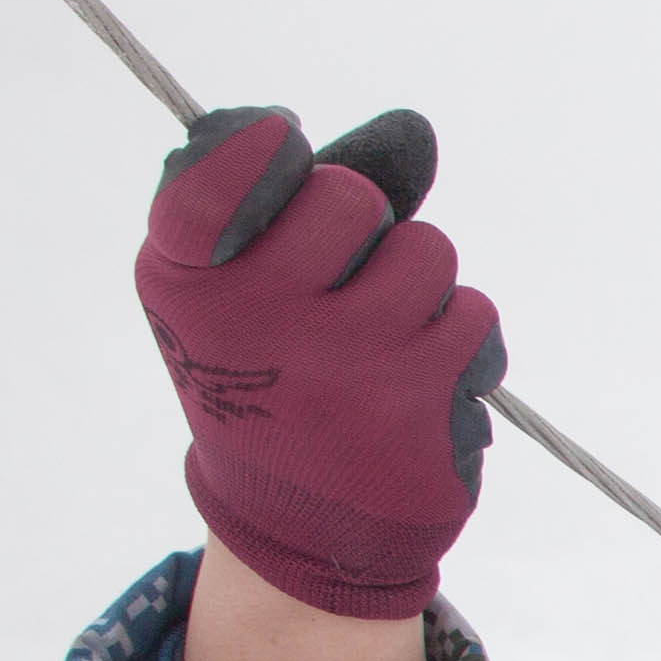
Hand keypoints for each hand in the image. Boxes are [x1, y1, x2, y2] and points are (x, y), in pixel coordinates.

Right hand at [138, 108, 504, 616]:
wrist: (300, 529)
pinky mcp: (421, 405)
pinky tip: (415, 388)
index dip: (261, 150)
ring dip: (418, 291)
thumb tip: (413, 131)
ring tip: (374, 347)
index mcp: (186, 281)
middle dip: (364, 229)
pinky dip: (459, 345)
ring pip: (428, 254)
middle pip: (353, 198)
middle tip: (336, 287)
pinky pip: (474, 319)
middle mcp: (257, 321)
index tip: (281, 149)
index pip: (220, 171)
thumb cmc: (273, 377)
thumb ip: (314, 193)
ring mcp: (345, 365)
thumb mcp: (248, 287)